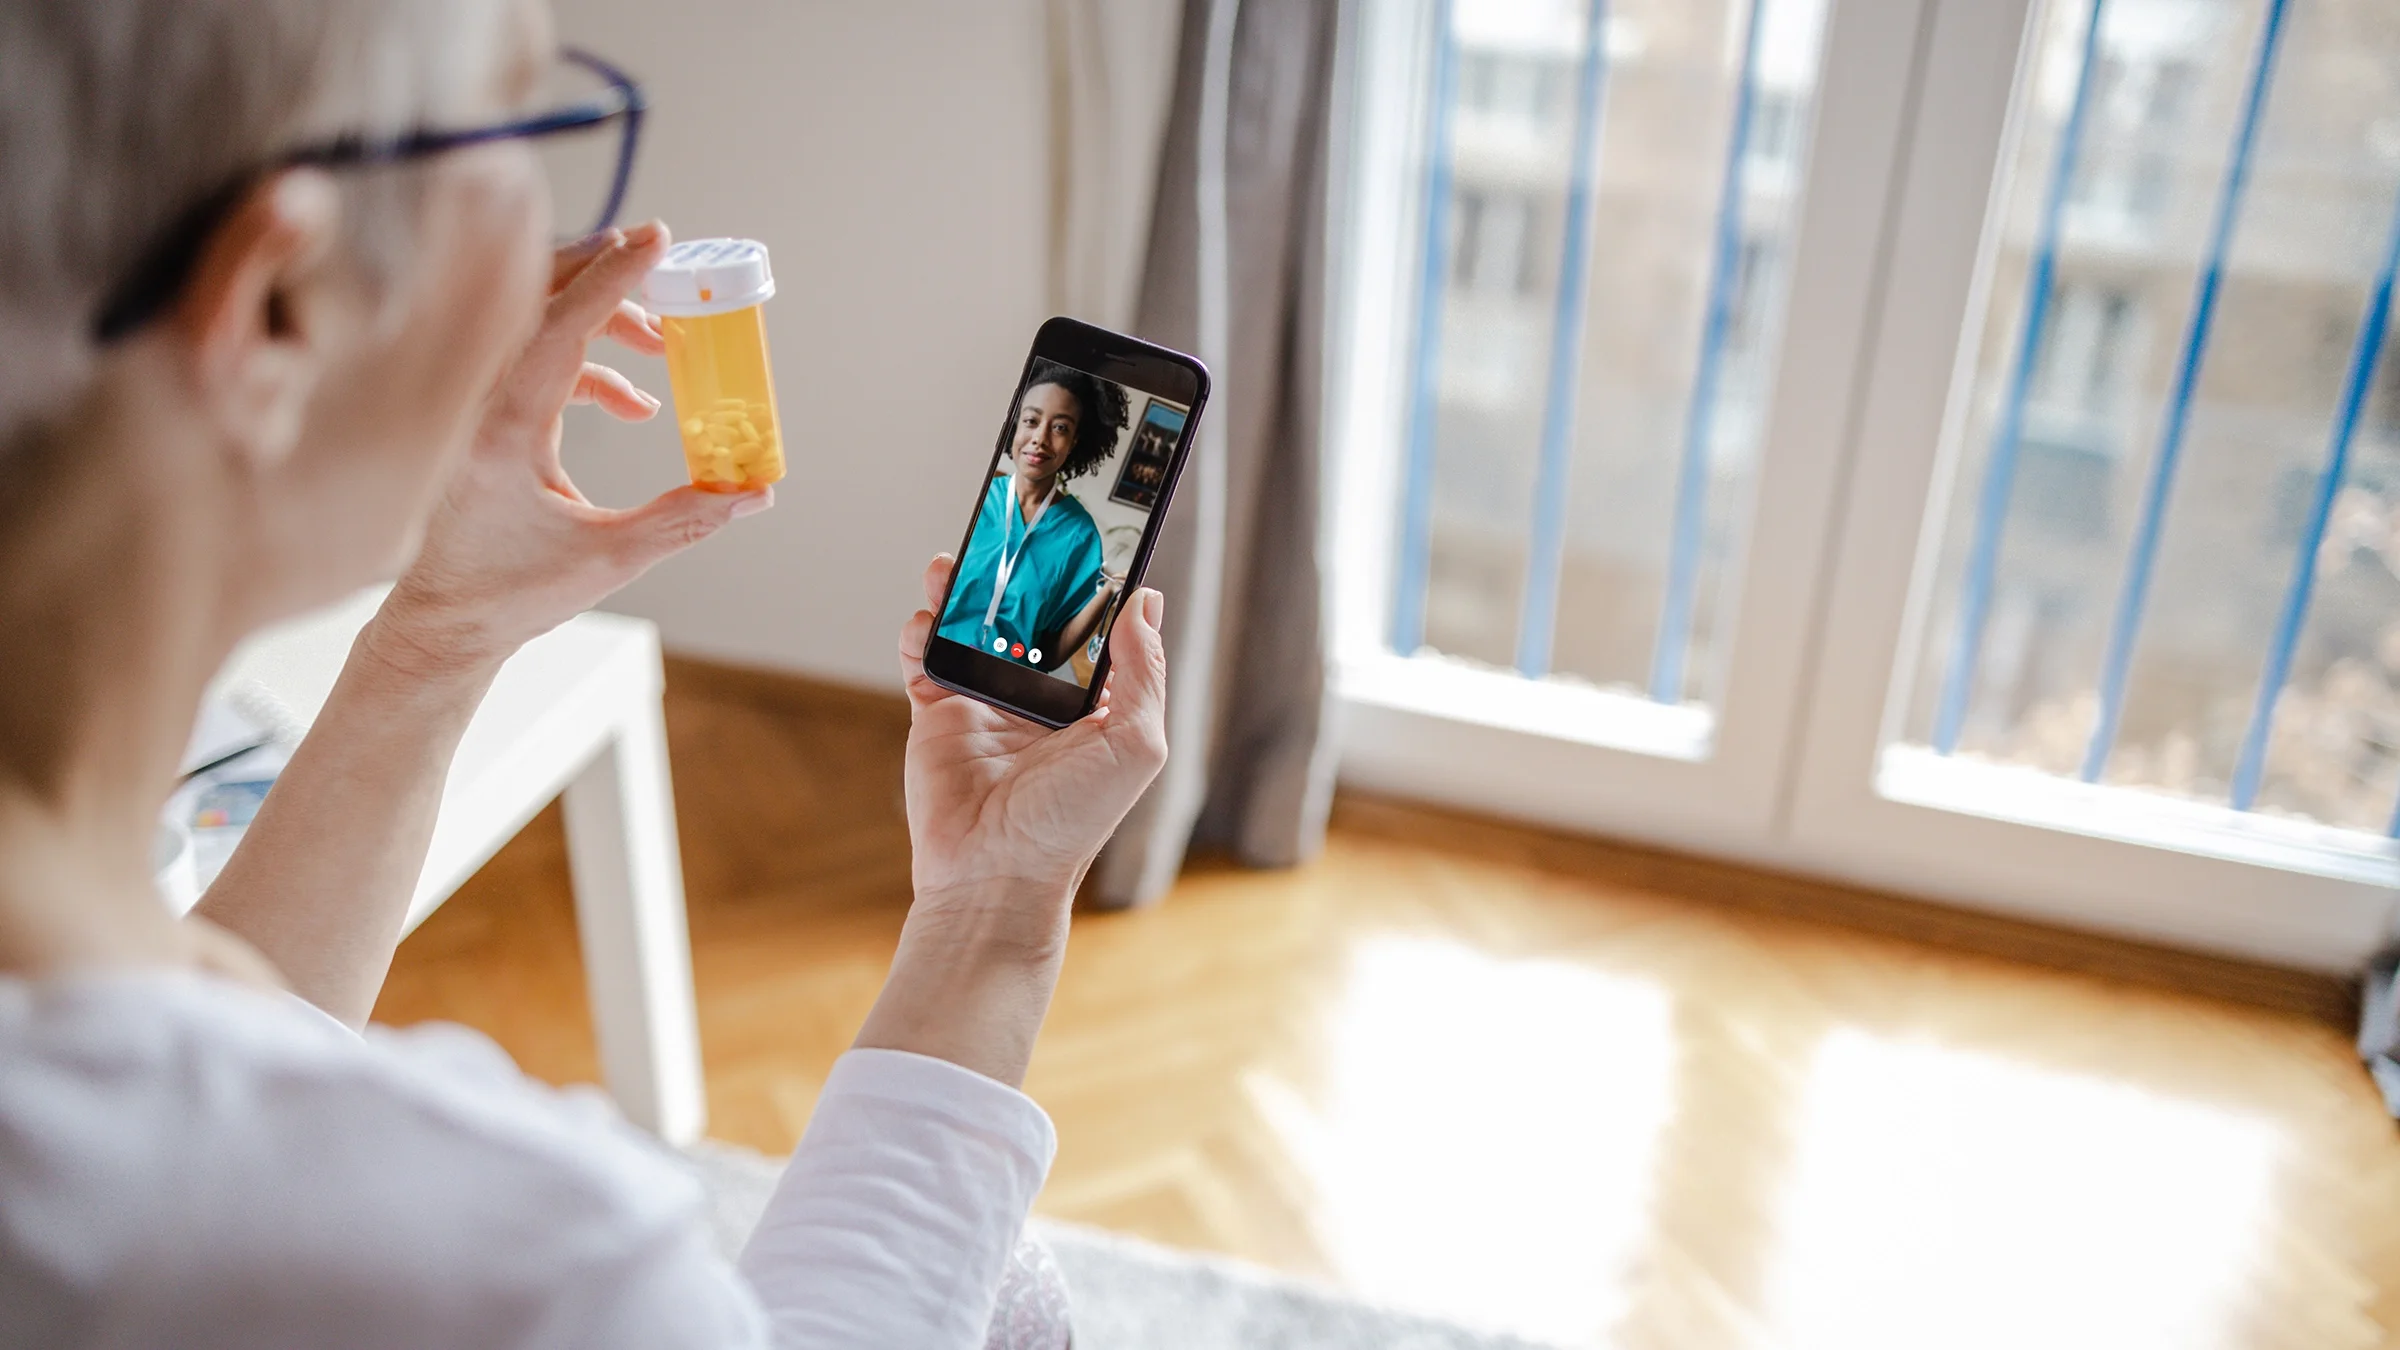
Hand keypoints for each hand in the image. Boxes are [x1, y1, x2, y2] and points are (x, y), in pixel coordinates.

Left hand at [373, 221, 772, 674]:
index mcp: (504, 427)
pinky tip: (635, 403)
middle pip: (536, 298)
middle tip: (660, 266)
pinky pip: (536, 360)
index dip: (613, 277)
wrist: (445, 622)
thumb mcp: (609, 558)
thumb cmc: (510, 594)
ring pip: (536, 323)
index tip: (656, 239)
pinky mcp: (486, 418)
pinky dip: (589, 364)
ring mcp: (478, 406)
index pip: (559, 324)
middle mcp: (482, 404)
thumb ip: (685, 519)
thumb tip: (753, 493)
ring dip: (603, 321)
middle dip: (603, 272)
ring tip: (661, 345)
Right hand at [898, 554, 1168, 925]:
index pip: (1093, 626)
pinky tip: (927, 618)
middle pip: (1026, 614)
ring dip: (961, 589)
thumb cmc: (1072, 822)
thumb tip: (1144, 601)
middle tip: (1009, 531)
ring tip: (956, 562)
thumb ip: (1143, 672)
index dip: (1089, 582)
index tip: (1085, 532)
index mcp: (1092, 701)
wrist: (995, 876)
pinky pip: (924, 658)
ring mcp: (986, 702)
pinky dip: (921, 631)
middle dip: (1017, 572)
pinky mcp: (937, 715)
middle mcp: (1039, 696)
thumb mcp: (1134, 745)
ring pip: (971, 626)